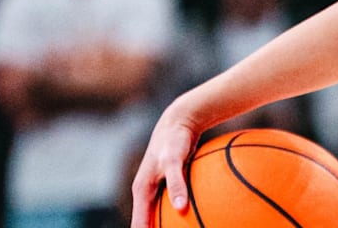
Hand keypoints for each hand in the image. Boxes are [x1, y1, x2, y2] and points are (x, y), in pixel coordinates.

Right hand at [129, 102, 200, 227]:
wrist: (180, 121)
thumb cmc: (174, 140)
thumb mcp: (174, 161)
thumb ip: (176, 184)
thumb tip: (180, 209)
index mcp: (141, 191)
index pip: (139, 225)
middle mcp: (146, 192)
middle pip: (148, 222)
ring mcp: (157, 188)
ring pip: (160, 214)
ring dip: (168, 225)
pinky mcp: (170, 184)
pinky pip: (174, 203)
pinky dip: (181, 213)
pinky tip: (198, 219)